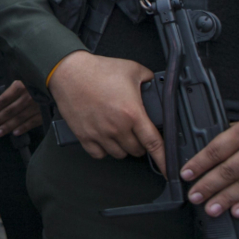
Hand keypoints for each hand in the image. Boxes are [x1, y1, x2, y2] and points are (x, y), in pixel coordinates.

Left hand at [0, 80, 41, 137]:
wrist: (59, 83)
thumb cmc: (38, 81)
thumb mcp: (24, 79)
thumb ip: (14, 89)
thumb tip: (0, 102)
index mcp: (20, 86)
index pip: (3, 99)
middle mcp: (28, 96)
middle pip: (9, 110)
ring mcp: (37, 105)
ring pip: (19, 118)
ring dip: (7, 126)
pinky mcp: (45, 112)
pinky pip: (32, 122)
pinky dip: (23, 128)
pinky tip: (14, 133)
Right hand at [49, 51, 163, 170]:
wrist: (69, 71)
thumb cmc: (97, 70)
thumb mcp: (131, 68)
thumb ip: (148, 78)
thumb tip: (155, 83)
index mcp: (132, 113)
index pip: (154, 144)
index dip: (164, 160)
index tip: (169, 170)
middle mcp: (117, 127)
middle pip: (137, 151)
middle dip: (139, 143)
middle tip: (135, 132)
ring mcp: (99, 133)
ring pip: (119, 154)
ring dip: (122, 147)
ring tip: (119, 133)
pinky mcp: (84, 135)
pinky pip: (99, 154)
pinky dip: (103, 150)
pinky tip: (104, 139)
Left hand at [182, 96, 238, 218]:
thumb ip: (233, 136)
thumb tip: (213, 153)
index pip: (216, 150)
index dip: (198, 164)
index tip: (186, 174)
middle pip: (228, 171)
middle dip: (208, 186)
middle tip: (194, 197)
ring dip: (226, 200)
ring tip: (212, 209)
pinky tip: (237, 211)